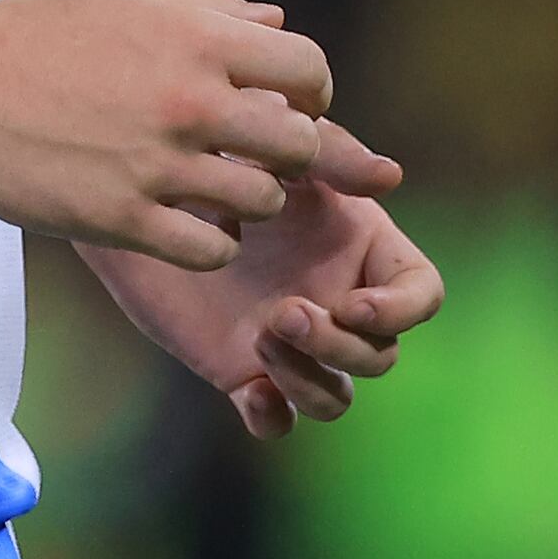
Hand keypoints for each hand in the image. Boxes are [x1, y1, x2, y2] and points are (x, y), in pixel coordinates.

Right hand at [0, 0, 332, 265]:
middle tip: (258, 157)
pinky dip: (213, 243)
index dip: (312, 92)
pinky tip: (188, 225)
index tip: (288, 105)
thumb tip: (275, 18)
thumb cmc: (38, 32)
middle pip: (300, 145)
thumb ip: (208, 5)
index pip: (309, 69)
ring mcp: (158, 166)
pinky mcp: (123, 220)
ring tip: (219, 192)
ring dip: (252, 201)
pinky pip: (212, 251)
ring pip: (263, 203)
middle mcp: (189, 101)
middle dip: (290, 153)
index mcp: (197, 38)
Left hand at [84, 123, 445, 437]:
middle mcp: (335, 299)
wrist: (137, 187)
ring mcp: (291, 341)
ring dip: (311, 380)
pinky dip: (274, 417)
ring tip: (261, 336)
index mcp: (360, 246)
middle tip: (282, 311)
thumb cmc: (214, 147)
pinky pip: (279, 420)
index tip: (354, 303)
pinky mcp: (241, 369)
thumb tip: (390, 177)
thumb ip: (331, 153)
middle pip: (380, 355)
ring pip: (338, 396)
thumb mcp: (274, 138)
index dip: (401, 310)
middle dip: (339, 344)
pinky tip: (252, 392)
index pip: (420, 294)